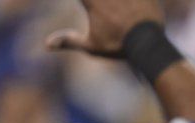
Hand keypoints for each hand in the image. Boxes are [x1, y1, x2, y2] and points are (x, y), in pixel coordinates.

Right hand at [46, 0, 164, 57]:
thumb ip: (69, 41)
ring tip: (116, 6)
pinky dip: (137, 0)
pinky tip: (133, 3)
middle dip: (95, 1)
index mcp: (91, 0)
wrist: (148, 45)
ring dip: (116, 2)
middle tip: (101, 8)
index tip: (85, 5)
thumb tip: (46, 44)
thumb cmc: (119, 46)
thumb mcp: (92, 46)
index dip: (84, 0)